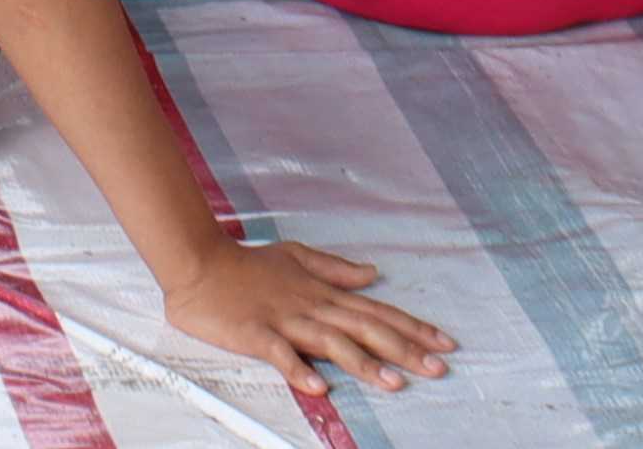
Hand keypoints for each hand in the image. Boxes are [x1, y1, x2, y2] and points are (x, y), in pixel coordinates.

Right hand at [157, 235, 453, 395]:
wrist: (199, 262)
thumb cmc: (246, 263)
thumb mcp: (296, 256)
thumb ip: (335, 269)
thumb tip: (372, 274)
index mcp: (321, 292)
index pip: (376, 311)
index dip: (412, 327)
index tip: (443, 343)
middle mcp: (310, 306)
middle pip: (364, 328)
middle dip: (404, 349)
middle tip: (436, 367)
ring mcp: (284, 320)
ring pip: (331, 342)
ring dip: (363, 363)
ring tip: (393, 382)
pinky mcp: (255, 333)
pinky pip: (280, 354)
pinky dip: (299, 369)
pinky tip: (319, 386)